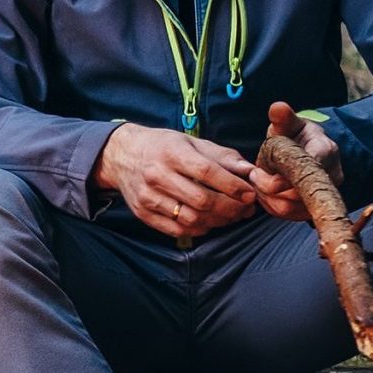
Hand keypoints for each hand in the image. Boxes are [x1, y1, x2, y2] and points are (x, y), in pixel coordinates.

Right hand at [89, 123, 257, 239]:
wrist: (121, 156)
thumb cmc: (163, 147)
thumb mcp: (191, 142)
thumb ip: (222, 156)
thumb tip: (251, 172)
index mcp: (171, 152)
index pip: (207, 172)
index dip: (232, 186)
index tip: (250, 193)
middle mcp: (156, 175)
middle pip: (201, 200)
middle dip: (230, 208)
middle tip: (245, 208)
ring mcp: (147, 197)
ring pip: (191, 218)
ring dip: (218, 221)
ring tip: (231, 216)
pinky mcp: (143, 214)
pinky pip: (177, 230)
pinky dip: (199, 229)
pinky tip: (209, 221)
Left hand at [249, 101, 343, 221]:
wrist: (306, 150)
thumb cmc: (295, 135)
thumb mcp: (288, 123)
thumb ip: (282, 118)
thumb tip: (277, 107)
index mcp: (325, 150)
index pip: (304, 169)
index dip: (277, 174)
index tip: (258, 168)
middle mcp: (331, 175)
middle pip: (294, 194)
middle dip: (267, 187)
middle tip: (254, 176)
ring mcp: (323, 194)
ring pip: (290, 208)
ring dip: (266, 199)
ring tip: (257, 184)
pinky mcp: (314, 208)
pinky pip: (290, 216)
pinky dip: (272, 208)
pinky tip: (264, 195)